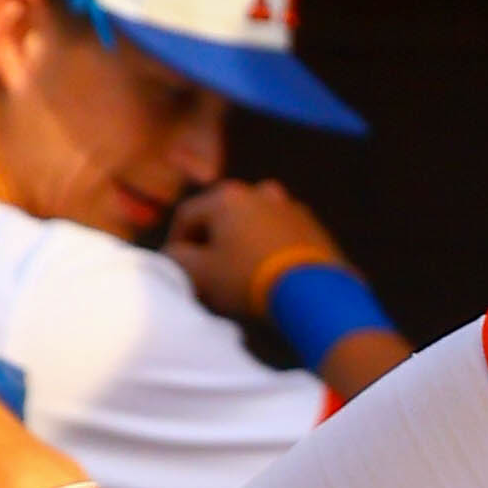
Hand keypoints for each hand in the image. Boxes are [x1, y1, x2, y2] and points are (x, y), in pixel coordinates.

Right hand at [169, 179, 349, 329]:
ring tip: (238, 276)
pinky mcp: (314, 228)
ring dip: (240, 245)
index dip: (175, 244)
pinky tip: (267, 275)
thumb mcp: (202, 274)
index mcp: (228, 196)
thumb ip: (178, 259)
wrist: (314, 294)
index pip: (187, 217)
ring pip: (252, 226)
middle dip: (210, 244)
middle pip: (221, 218)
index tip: (175, 268)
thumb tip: (172, 254)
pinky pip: (279, 237)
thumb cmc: (249, 279)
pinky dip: (267, 250)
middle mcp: (260, 192)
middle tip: (206, 275)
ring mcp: (291, 208)